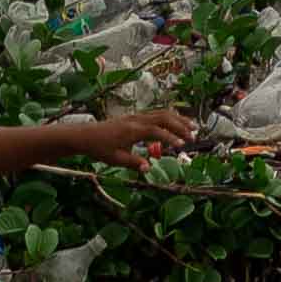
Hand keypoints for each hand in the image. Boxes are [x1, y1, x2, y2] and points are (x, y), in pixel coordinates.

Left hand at [86, 107, 201, 165]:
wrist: (86, 135)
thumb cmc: (100, 148)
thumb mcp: (116, 159)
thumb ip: (134, 163)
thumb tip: (149, 168)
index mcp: (133, 130)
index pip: (157, 132)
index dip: (171, 138)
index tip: (182, 146)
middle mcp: (137, 120)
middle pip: (164, 118)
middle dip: (181, 125)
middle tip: (194, 135)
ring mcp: (137, 116)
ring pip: (162, 113)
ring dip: (178, 119)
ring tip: (192, 126)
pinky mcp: (136, 117)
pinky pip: (156, 114)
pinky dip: (169, 118)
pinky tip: (177, 123)